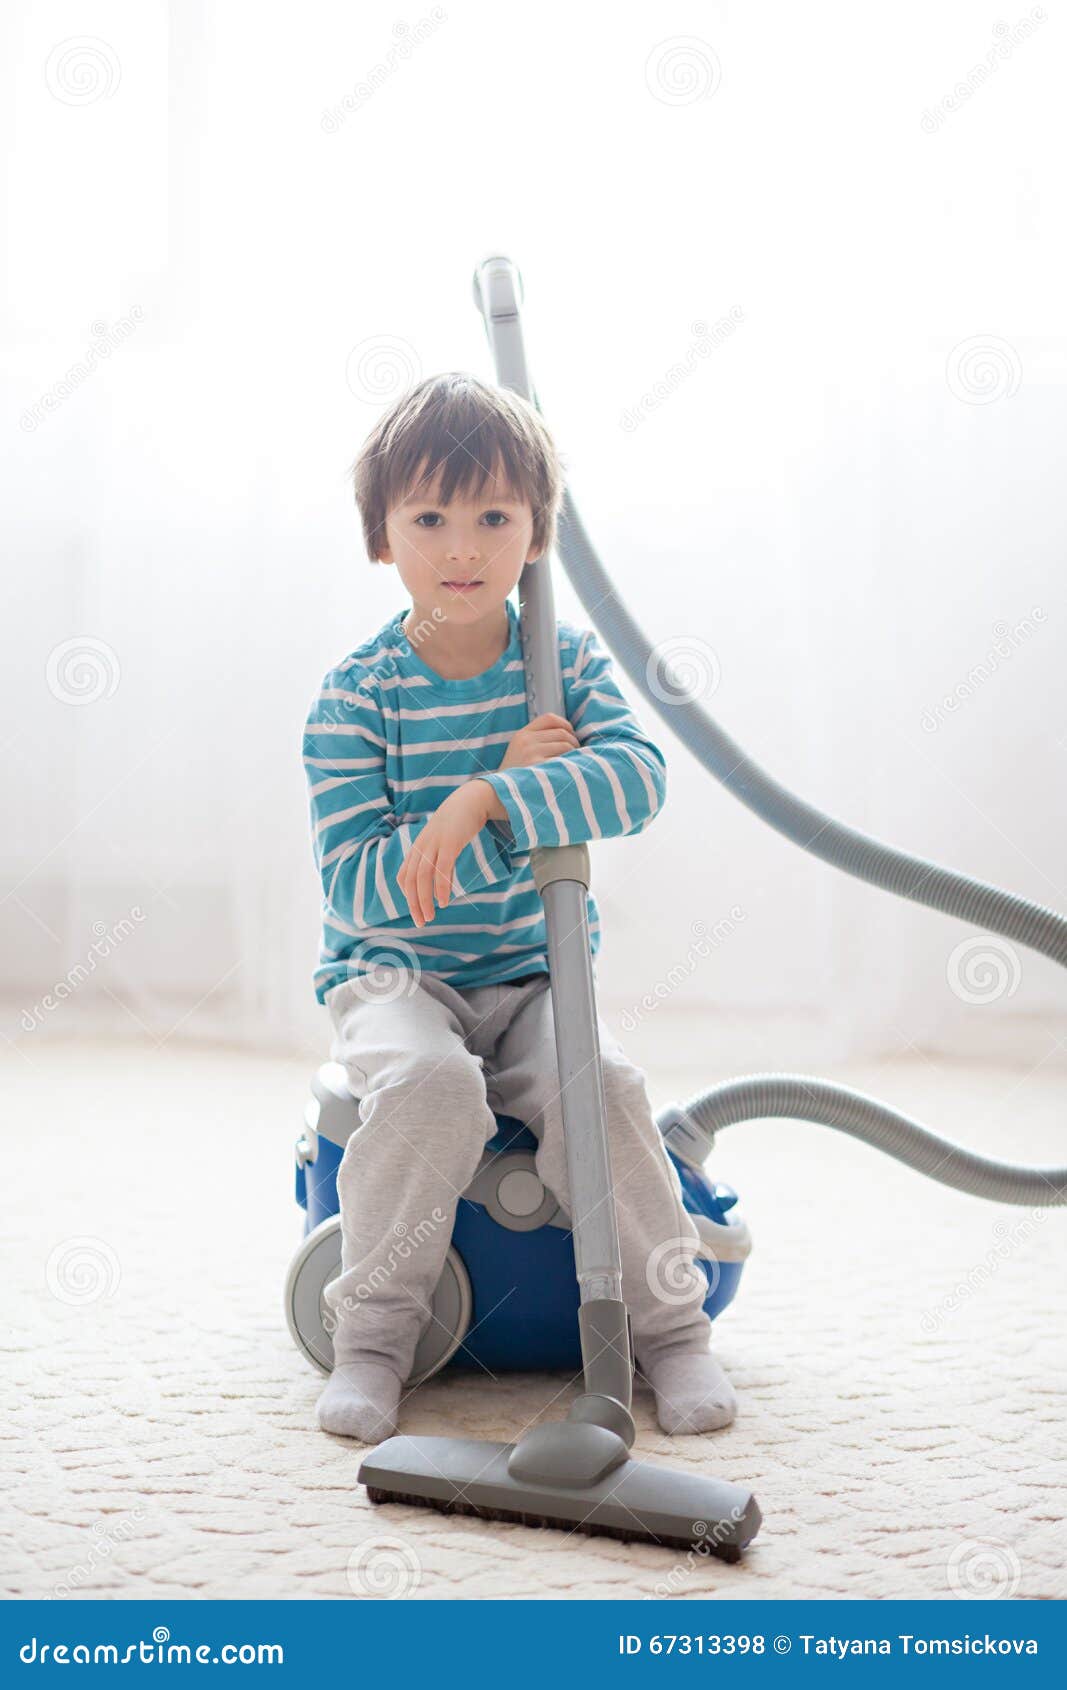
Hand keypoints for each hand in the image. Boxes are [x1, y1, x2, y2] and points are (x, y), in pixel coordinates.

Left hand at [397, 782, 493, 926]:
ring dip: (424, 900)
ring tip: (431, 916)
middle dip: (414, 904)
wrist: (471, 799)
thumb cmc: (458, 824)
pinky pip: (442, 869)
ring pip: (422, 877)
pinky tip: (444, 901)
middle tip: (421, 923)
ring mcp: (434, 844)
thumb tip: (440, 888)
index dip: (407, 897)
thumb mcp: (444, 843)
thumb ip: (440, 864)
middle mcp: (422, 847)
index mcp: (418, 848)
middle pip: (410, 880)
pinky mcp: (450, 843)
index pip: (403, 877)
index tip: (416, 912)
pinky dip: (441, 887)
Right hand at [499, 712, 578, 770]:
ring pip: (566, 745)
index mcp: (522, 735)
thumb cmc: (513, 778)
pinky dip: (571, 764)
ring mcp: (532, 754)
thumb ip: (536, 741)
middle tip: (576, 754)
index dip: (565, 724)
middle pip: (561, 732)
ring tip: (572, 763)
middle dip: (573, 742)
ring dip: (575, 754)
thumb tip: (567, 734)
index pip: (549, 718)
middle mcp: (526, 741)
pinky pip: (564, 760)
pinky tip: (569, 771)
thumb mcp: (518, 752)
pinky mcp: (539, 767)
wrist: (497, 797)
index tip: (571, 734)